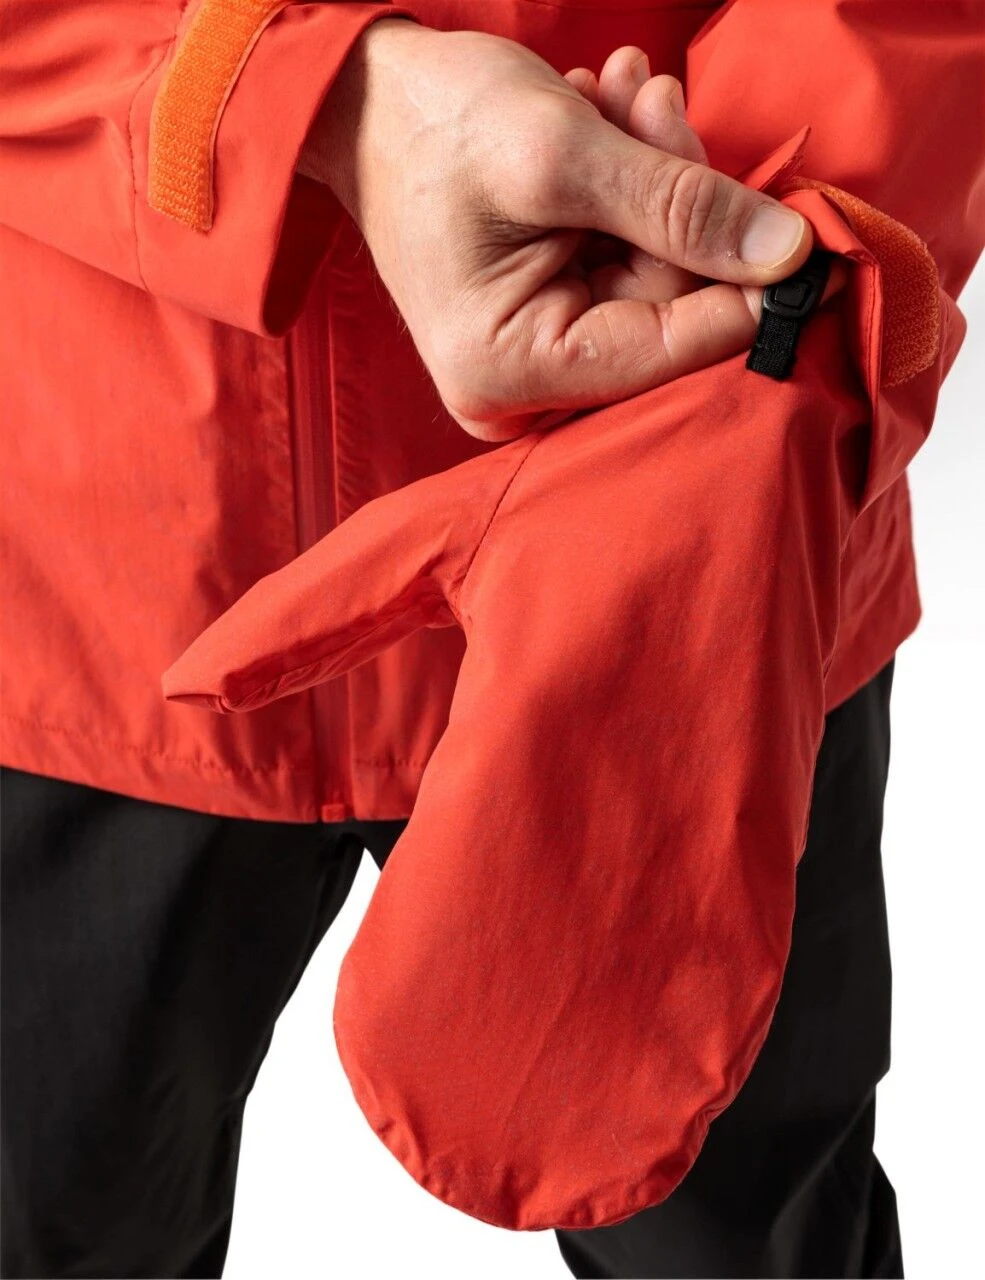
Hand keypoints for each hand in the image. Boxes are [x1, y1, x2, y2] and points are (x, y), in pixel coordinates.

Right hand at [300, 22, 813, 439]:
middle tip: (654, 98)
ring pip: (658, 275)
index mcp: (512, 371)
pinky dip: (634, 187)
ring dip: (656, 174)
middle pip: (668, 307)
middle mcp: (525, 387)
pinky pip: (629, 262)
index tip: (815, 235)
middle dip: (678, 198)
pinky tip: (604, 118)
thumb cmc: (435, 124)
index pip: (670, 348)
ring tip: (616, 92)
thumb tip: (792, 254)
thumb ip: (681, 206)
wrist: (364, 102)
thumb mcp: (562, 152)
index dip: (753, 291)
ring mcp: (538, 357)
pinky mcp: (549, 320)